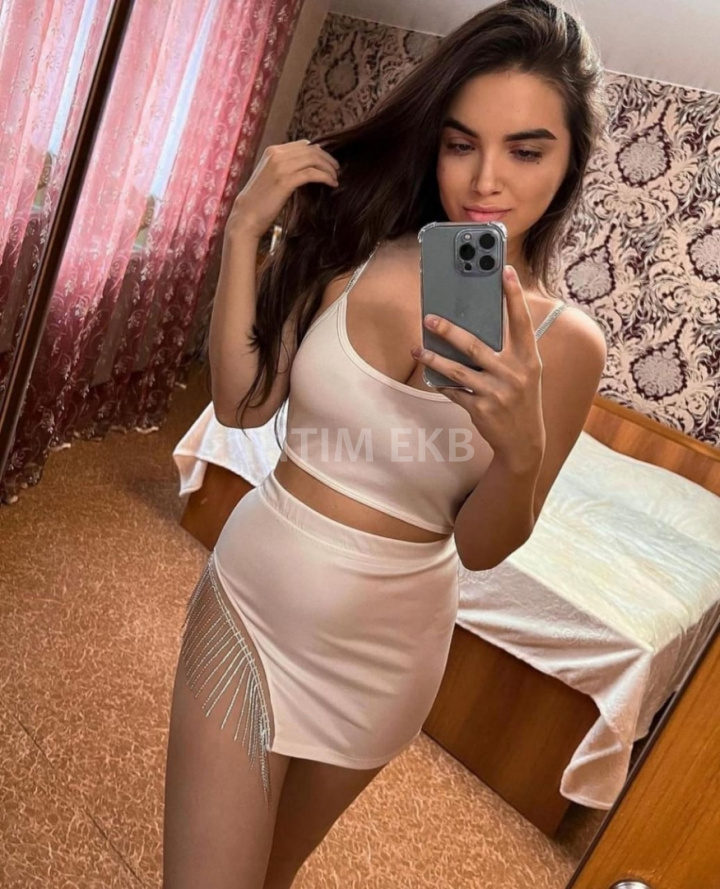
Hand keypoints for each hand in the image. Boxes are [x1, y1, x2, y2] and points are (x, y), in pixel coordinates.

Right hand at [226, 139, 339, 239]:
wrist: (246, 216)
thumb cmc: (260, 201)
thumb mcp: (271, 177)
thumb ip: (286, 168)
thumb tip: (307, 167)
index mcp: (272, 151)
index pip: (303, 145)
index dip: (319, 152)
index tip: (328, 162)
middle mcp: (276, 155)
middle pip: (311, 150)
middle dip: (328, 159)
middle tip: (337, 169)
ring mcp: (280, 166)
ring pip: (314, 159)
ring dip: (329, 168)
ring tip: (336, 178)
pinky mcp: (285, 181)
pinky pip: (312, 173)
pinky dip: (325, 177)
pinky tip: (332, 184)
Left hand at [411, 265, 545, 469]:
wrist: (525, 442)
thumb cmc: (522, 399)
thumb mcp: (525, 373)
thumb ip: (509, 351)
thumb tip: (476, 326)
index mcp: (529, 359)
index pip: (521, 322)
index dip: (514, 295)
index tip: (505, 271)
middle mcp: (514, 374)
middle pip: (475, 345)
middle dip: (449, 330)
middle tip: (429, 317)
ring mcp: (496, 393)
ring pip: (457, 370)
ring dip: (434, 358)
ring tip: (418, 348)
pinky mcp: (481, 409)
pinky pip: (454, 392)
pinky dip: (442, 384)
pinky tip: (431, 376)